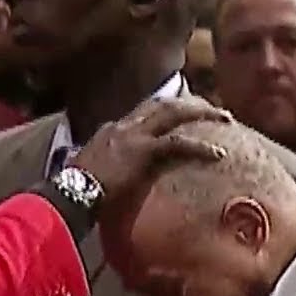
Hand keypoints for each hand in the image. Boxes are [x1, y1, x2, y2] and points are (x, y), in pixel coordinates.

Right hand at [71, 99, 230, 206]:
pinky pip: (178, 144)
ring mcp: (133, 135)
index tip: (184, 111)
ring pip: (174, 113)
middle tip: (211, 107)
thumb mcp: (89, 172)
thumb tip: (107, 180)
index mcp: (110, 130)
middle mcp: (123, 126)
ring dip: (202, 112)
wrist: (71, 193)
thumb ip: (102, 169)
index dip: (166, 110)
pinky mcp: (143, 151)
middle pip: (162, 103)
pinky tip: (217, 153)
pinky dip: (199, 147)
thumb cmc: (75, 190)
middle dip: (189, 102)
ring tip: (224, 117)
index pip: (143, 112)